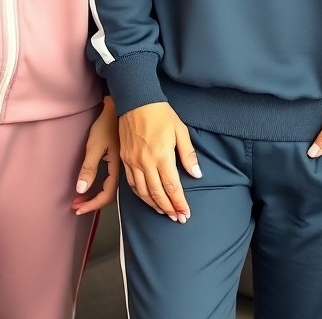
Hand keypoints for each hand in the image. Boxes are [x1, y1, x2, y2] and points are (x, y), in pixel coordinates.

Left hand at [73, 96, 120, 214]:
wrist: (119, 108)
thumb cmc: (106, 125)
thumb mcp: (95, 146)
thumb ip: (89, 168)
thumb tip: (81, 191)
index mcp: (118, 168)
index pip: (106, 195)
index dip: (92, 205)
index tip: (77, 208)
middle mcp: (122, 169)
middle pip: (109, 194)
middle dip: (92, 203)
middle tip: (76, 205)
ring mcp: (122, 164)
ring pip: (110, 187)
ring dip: (95, 195)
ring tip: (81, 198)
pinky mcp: (120, 159)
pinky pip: (111, 179)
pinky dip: (100, 186)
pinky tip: (93, 184)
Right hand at [118, 102, 201, 221]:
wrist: (136, 102)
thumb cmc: (162, 115)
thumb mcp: (181, 131)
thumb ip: (188, 155)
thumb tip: (196, 174)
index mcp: (162, 156)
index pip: (172, 187)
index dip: (179, 203)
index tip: (185, 213)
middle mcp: (146, 163)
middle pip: (157, 194)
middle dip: (168, 208)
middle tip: (177, 218)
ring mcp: (133, 162)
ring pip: (143, 192)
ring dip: (154, 205)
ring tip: (164, 212)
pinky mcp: (125, 160)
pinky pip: (131, 184)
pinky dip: (140, 195)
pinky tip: (147, 199)